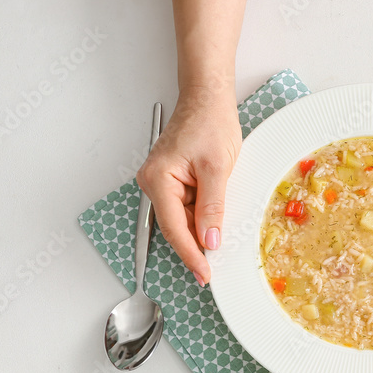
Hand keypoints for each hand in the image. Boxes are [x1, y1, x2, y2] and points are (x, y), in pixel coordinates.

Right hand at [136, 86, 240, 284]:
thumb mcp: (217, 168)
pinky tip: (214, 226)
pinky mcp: (173, 181)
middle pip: (175, 227)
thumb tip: (210, 240)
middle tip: (210, 272)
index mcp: (159, 180)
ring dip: (199, 232)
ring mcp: (162, 183)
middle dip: (194, 248)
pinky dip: (201, 218)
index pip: (174, 228)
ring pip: (181, 219)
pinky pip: (186, 208)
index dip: (190, 254)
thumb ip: (212, 207)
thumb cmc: (210, 123)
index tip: (203, 273)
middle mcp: (154, 183)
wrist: (208, 99)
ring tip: (218, 248)